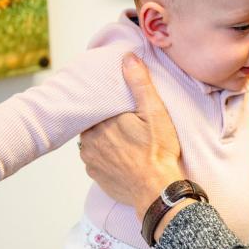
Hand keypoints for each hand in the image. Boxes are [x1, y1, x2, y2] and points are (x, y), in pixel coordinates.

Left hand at [80, 53, 183, 219]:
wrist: (157, 190)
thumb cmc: (158, 151)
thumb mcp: (155, 113)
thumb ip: (140, 84)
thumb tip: (128, 58)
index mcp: (101, 121)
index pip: (97, 106)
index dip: (109, 106)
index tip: (122, 109)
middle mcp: (89, 140)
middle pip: (94, 124)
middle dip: (107, 123)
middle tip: (127, 126)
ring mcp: (91, 160)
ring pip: (94, 142)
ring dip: (105, 141)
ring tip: (125, 142)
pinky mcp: (96, 176)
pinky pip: (97, 162)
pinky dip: (107, 159)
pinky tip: (123, 159)